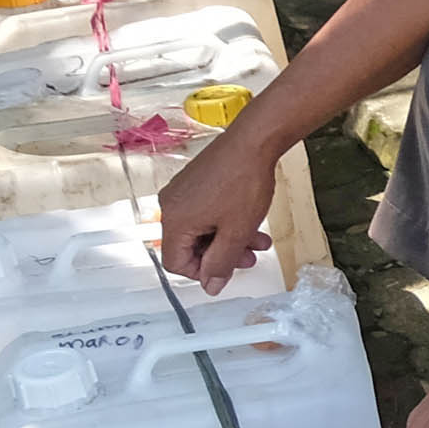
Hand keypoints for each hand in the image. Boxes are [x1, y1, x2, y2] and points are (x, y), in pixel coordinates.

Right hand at [154, 133, 279, 292]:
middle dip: (221, 255)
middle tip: (247, 257)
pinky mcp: (194, 183)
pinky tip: (249, 222)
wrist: (253, 141)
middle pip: (189, 247)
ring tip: (257, 241)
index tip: (225, 271)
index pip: (175, 263)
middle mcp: (171, 206)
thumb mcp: (236, 232)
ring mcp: (182, 192)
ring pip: (202, 230)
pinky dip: (225, 222)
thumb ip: (221, 263)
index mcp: (175, 221)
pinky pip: (205, 212)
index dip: (202, 273)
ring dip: (229, 239)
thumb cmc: (243, 180)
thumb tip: (210, 286)